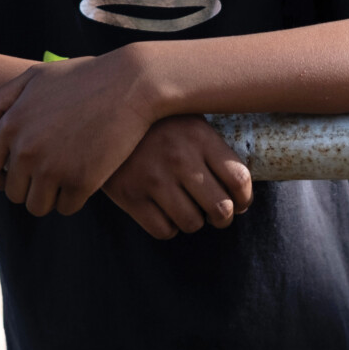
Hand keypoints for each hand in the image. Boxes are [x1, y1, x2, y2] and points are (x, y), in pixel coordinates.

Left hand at [0, 50, 157, 216]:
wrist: (131, 83)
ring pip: (38, 205)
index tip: (12, 176)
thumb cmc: (83, 77)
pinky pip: (67, 207)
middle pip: (14, 192)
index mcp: (11, 125)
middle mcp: (27, 151)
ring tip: (67, 175)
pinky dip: (75, 197)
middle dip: (29, 185)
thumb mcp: (36, 77)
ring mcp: (53, 168)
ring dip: (51, 196)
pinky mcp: (82, 182)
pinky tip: (86, 176)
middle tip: (52, 169)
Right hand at [102, 115, 253, 239]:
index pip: (239, 179)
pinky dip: (168, 227)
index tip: (241, 202)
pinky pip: (164, 231)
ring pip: (192, 223)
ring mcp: (153, 178)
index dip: (245, 199)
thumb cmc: (155, 123)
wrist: (102, 118)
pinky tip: (164, 210)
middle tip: (217, 213)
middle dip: (224, 217)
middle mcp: (179, 158)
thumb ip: (214, 148)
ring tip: (186, 207)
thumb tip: (241, 191)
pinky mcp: (130, 196)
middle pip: (222, 208)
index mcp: (199, 135)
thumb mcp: (188, 119)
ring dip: (193, 221)